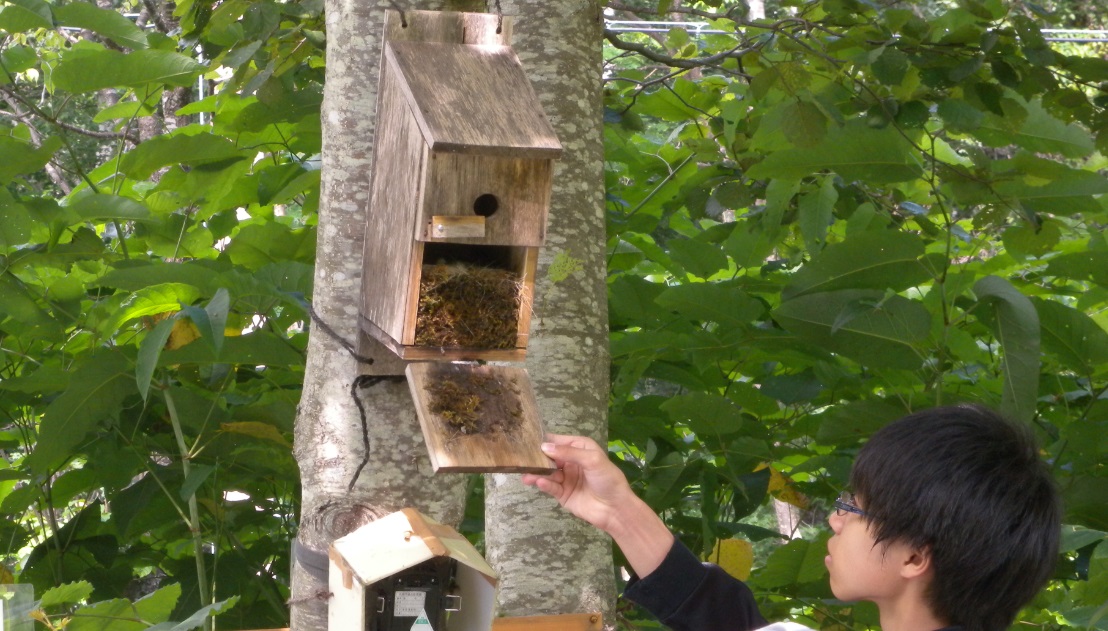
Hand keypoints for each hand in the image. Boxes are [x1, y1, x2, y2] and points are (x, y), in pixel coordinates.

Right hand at [522, 434, 673, 576]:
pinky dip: (544, 484)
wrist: (616, 508)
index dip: (545, 441)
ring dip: (537, 472)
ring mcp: (566, 478)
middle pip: (549, 457)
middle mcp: (571, 461)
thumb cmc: (608, 479)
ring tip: (526, 474)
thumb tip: (545, 447)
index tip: (527, 440)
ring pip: (547, 473)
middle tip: (521, 458)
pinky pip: (551, 486)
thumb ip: (569, 453)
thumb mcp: (592, 460)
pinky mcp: (563, 494)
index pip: (558, 441)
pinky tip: (539, 482)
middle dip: (537, 457)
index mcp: (580, 448)